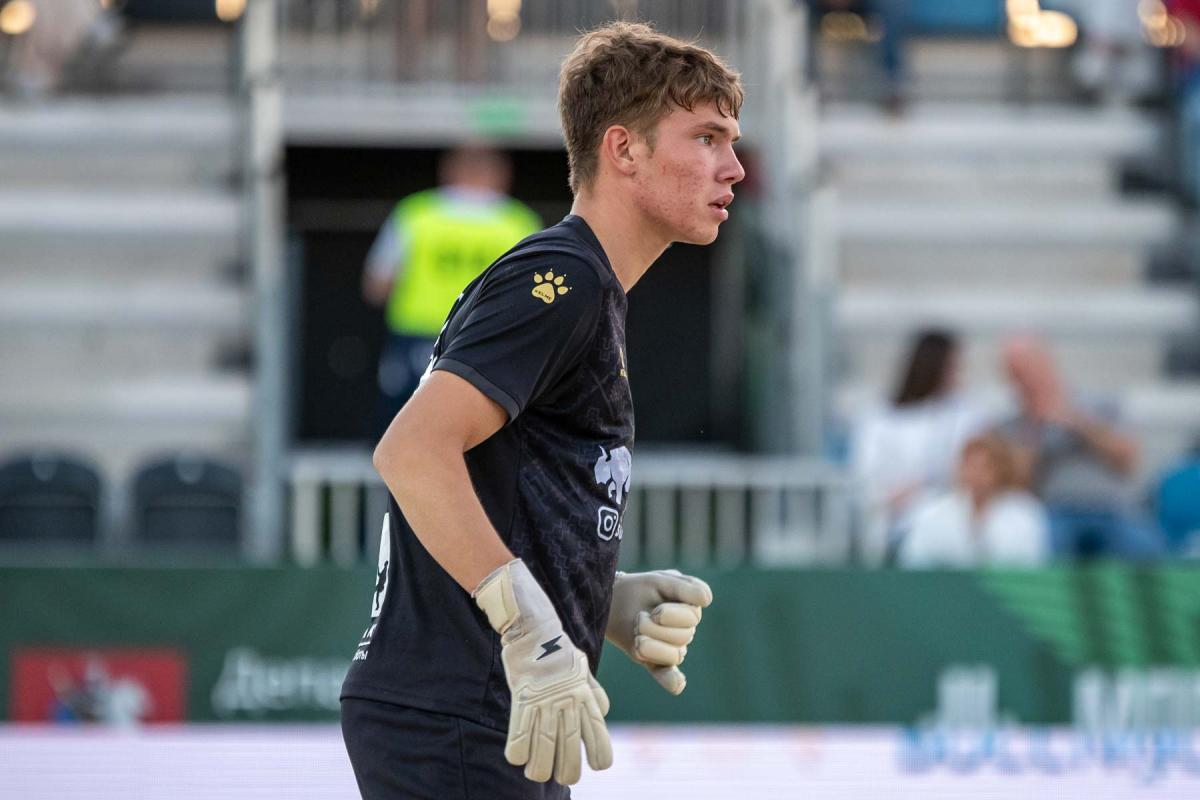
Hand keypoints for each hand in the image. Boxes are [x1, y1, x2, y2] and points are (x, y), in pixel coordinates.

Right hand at [474, 559, 612, 784]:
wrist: (534, 626)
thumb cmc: (558, 649)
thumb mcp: (582, 668)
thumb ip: (594, 692)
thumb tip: (604, 712)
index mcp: (585, 696)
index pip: (599, 735)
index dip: (601, 755)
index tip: (597, 765)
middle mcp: (567, 702)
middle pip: (571, 750)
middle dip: (568, 771)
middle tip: (564, 776)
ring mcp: (544, 701)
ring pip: (544, 750)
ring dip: (540, 768)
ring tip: (536, 772)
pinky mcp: (522, 699)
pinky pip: (519, 736)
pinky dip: (518, 753)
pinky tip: (518, 757)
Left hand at [605, 569, 712, 694]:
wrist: (611, 602)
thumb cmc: (637, 588)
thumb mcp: (659, 580)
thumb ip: (684, 587)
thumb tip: (706, 601)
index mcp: (691, 606)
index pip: (693, 618)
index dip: (671, 616)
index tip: (655, 610)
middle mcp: (686, 628)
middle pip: (683, 637)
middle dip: (655, 628)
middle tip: (639, 618)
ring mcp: (673, 647)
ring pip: (675, 654)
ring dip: (650, 644)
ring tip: (636, 632)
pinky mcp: (656, 662)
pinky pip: (669, 676)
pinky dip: (673, 681)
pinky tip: (677, 685)